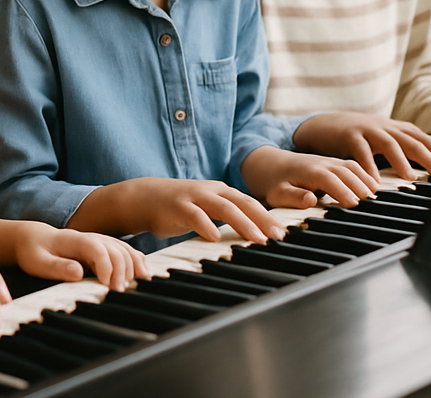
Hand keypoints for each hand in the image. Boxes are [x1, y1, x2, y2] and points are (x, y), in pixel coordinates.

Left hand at [12, 221, 147, 290]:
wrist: (32, 237)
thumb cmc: (34, 251)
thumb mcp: (37, 262)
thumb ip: (57, 267)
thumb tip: (78, 272)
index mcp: (74, 240)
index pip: (97, 248)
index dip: (106, 266)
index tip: (108, 287)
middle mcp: (90, 238)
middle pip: (115, 249)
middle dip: (122, 271)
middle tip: (120, 294)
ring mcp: (98, 241)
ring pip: (123, 249)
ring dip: (133, 266)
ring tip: (138, 287)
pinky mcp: (102, 247)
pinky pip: (124, 251)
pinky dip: (136, 261)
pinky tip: (144, 273)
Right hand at [68, 176, 285, 245]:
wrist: (142, 197)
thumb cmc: (180, 206)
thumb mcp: (207, 209)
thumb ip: (229, 217)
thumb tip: (258, 235)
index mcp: (221, 191)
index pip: (251, 202)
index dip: (270, 216)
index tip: (288, 232)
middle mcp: (210, 191)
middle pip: (242, 202)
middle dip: (264, 219)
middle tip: (280, 236)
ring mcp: (194, 197)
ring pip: (223, 207)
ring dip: (242, 222)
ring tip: (257, 239)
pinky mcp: (177, 207)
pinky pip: (194, 215)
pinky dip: (206, 225)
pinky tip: (215, 237)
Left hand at [241, 145, 378, 208]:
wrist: (268, 164)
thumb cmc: (273, 182)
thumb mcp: (277, 193)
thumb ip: (292, 196)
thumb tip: (310, 200)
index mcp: (310, 171)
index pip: (331, 180)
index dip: (344, 192)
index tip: (356, 206)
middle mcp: (323, 163)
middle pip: (347, 173)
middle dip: (362, 189)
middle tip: (377, 207)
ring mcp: (330, 161)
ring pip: (354, 168)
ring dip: (368, 182)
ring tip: (381, 200)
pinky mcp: (334, 163)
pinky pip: (354, 167)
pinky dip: (367, 176)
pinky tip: (376, 191)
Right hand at [293, 112, 430, 178]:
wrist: (323, 125)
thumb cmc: (357, 137)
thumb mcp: (382, 138)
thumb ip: (403, 148)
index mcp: (395, 129)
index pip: (422, 139)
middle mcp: (384, 127)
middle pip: (410, 140)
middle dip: (428, 156)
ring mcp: (366, 130)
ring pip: (388, 143)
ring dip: (400, 160)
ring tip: (409, 175)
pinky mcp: (349, 136)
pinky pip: (361, 151)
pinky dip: (368, 165)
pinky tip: (373, 179)